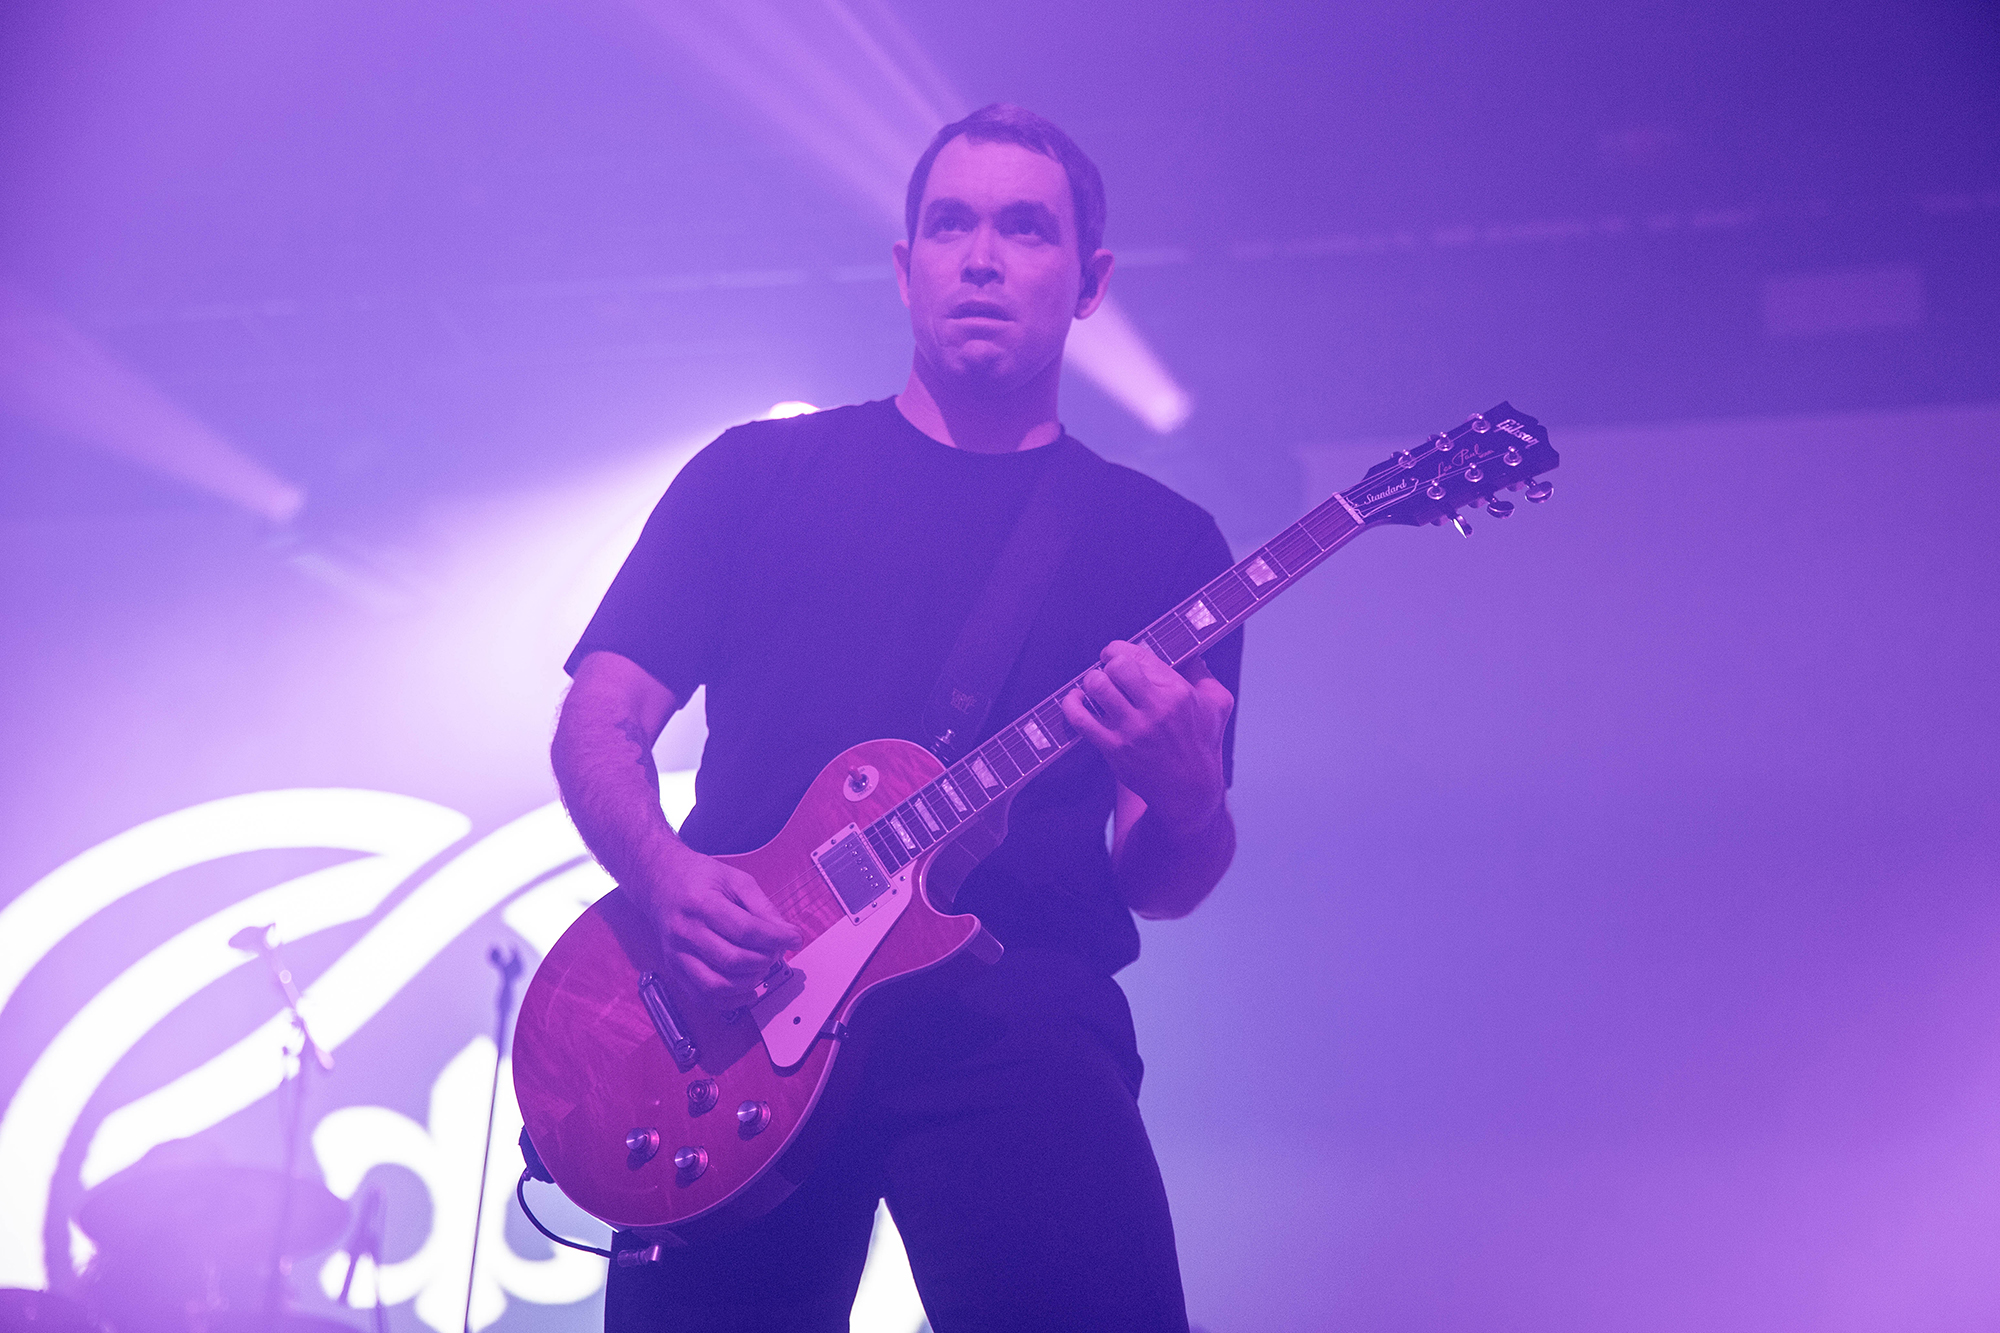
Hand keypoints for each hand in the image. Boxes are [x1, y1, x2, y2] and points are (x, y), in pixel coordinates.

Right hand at [641, 844, 802, 1005]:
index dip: (776, 938)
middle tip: (777, 951)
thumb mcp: (735, 879)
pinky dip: (730, 1001)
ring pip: (716, 985)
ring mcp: (676, 954)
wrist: (661, 882)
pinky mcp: (674, 969)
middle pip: (732, 960)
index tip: (794, 938)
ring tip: (762, 967)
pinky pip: (702, 997)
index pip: (745, 930)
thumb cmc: (700, 878)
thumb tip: (786, 933)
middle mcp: (684, 932)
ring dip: (748, 983)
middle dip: (764, 960)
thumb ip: (762, 906)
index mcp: (700, 903)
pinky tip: (748, 989)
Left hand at [1059, 639, 1233, 825]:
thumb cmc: (1203, 743)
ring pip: (1097, 687)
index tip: (1114, 654)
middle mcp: (1155, 709)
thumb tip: (1187, 649)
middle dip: (1108, 664)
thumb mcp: (1217, 703)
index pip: (1139, 656)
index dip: (1120, 650)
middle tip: (1108, 672)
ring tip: (1096, 688)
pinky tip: (1076, 700)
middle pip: (1117, 667)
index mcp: (1178, 692)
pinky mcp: (1114, 749)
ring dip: (1091, 682)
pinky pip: (1081, 720)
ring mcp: (1133, 730)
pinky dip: (1071, 705)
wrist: (1188, 791)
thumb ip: (1202, 672)